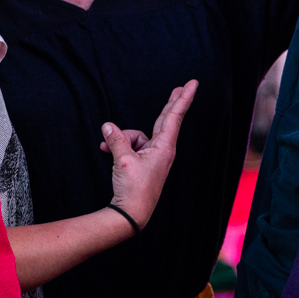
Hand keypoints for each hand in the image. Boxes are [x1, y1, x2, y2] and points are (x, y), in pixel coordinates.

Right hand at [103, 80, 197, 229]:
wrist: (131, 214)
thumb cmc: (133, 190)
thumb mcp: (122, 161)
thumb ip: (116, 139)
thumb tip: (108, 126)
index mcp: (164, 148)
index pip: (174, 116)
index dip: (183, 98)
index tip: (192, 84)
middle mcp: (162, 150)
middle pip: (166, 119)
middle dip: (172, 102)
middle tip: (183, 86)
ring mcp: (153, 156)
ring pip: (137, 135)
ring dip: (122, 138)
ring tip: (108, 148)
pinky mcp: (143, 162)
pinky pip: (130, 145)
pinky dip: (119, 146)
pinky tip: (106, 148)